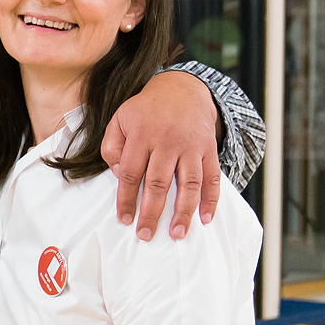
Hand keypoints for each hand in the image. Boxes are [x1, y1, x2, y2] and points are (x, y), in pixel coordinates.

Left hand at [100, 70, 221, 241]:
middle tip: (145, 234)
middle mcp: (167, 141)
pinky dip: (211, 199)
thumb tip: (118, 175)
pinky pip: (212, 177)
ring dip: (183, 212)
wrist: (181, 89)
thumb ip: (112, 147)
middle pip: (158, 183)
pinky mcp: (209, 149)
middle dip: (151, 212)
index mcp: (142, 135)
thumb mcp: (119, 120)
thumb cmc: (146, 111)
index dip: (126, 199)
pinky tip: (206, 218)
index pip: (131, 173)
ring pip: (188, 184)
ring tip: (177, 234)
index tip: (124, 219)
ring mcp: (191, 146)